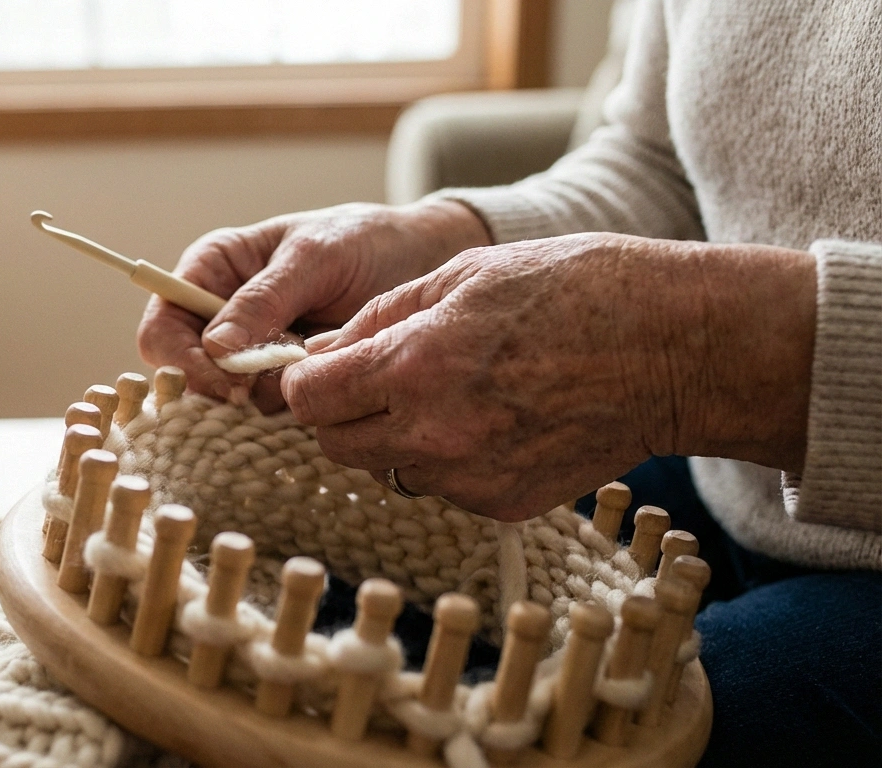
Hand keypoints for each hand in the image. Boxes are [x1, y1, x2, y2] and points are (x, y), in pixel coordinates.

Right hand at [137, 200, 489, 407]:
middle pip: (183, 371)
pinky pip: (267, 408)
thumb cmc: (363, 241)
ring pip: (225, 398)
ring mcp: (250, 352)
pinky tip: (323, 379)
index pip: (163, 327)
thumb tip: (215, 349)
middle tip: (265, 388)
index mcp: (212, 270)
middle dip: (220, 385)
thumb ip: (264, 300)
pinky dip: (291, 404)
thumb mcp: (315, 258)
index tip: (228, 380)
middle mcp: (220, 314)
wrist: (421, 262)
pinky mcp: (282, 379)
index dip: (182, 360)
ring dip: (262, 395)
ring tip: (310, 366)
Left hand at [283, 233, 815, 521]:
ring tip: (450, 393)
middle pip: (335, 443)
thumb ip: (378, 319)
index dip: (305, 381)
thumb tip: (320, 352)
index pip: (306, 400)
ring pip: (387, 468)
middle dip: (341, 412)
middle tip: (377, 380)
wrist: (671, 348)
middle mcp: (432, 435)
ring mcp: (468, 478)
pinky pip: (442, 487)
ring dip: (394, 438)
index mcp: (412, 367)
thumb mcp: (462, 275)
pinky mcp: (502, 504)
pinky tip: (491, 419)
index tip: (320, 368)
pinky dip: (447, 459)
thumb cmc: (573, 290)